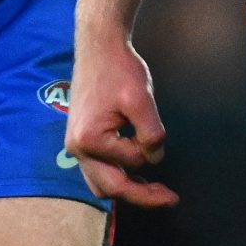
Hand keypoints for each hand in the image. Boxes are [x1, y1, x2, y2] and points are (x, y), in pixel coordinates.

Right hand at [66, 29, 175, 206]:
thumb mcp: (141, 100)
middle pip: (109, 188)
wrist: (99, 46)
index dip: (151, 154)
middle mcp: (76, 148)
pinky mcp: (81, 139)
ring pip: (101, 184)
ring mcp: (75, 145)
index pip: (129, 162)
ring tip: (153, 189)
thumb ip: (151, 134)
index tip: (162, 143)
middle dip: (141, 196)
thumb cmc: (118, 69)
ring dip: (127, 188)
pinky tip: (135, 169)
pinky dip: (117, 174)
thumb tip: (154, 159)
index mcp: (89, 139)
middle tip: (169, 199)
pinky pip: (98, 170)